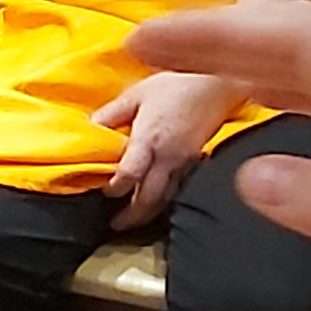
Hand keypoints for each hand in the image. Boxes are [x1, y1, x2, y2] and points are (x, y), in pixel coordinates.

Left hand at [91, 68, 236, 229]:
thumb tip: (91, 127)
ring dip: (149, 212)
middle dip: (132, 215)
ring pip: (167, 197)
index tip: (104, 193)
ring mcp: (186, 162)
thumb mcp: (136, 93)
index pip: (130, 174)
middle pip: (149, 197)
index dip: (116, 188)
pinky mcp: (198, 162)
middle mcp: (169, 156)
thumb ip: (112, 113)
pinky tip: (159, 202)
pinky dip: (167, 200)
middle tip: (116, 226)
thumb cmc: (175, 85)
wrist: (219, 85)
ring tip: (134, 220)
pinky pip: (181, 188)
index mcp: (149, 139)